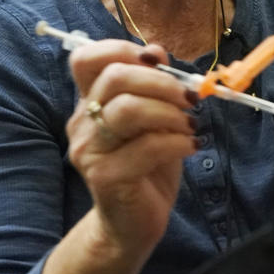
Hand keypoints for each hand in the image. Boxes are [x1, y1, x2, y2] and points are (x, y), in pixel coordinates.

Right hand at [66, 40, 196, 256]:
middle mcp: (81, 123)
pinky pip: (147, 146)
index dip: (124, 50)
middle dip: (162, 81)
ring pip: (129, 109)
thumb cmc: (146, 165)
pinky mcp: (105, 177)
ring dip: (170, 112)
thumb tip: (157, 51)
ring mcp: (89, 151)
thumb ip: (152, 86)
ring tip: (191, 124)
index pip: (86, 58)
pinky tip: (192, 147)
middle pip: (114, 78)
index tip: (158, 62)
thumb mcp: (154, 119)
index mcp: (89, 102)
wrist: (132, 223)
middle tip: (190, 97)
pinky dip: (178, 141)